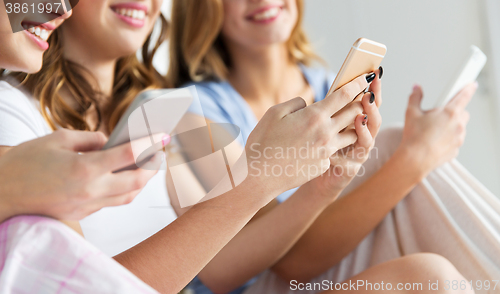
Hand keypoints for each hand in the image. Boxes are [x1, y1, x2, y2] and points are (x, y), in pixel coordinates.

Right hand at [0, 129, 165, 221]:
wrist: (1, 192)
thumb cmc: (26, 161)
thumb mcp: (58, 139)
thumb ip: (91, 139)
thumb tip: (111, 141)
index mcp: (85, 168)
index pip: (129, 154)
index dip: (150, 142)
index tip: (163, 135)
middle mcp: (90, 190)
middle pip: (137, 181)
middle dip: (154, 166)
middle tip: (160, 152)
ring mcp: (87, 205)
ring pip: (129, 196)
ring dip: (143, 181)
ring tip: (147, 165)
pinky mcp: (83, 213)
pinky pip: (113, 202)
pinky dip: (125, 190)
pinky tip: (125, 177)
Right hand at [244, 73, 372, 198]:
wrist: (259, 176)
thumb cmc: (263, 142)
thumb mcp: (274, 113)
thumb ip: (295, 104)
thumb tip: (307, 105)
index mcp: (314, 116)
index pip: (344, 95)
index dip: (358, 83)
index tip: (366, 77)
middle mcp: (325, 133)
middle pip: (354, 113)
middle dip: (360, 103)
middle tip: (361, 98)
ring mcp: (327, 151)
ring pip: (351, 134)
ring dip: (351, 126)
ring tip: (344, 122)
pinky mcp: (324, 165)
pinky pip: (333, 151)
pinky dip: (330, 146)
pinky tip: (317, 147)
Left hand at [306, 69, 382, 200]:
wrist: (314, 176)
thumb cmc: (320, 146)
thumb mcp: (326, 124)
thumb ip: (334, 110)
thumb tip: (336, 88)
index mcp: (358, 123)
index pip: (370, 103)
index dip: (374, 89)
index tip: (375, 73)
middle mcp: (363, 137)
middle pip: (374, 119)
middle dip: (373, 106)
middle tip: (368, 94)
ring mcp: (359, 154)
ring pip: (368, 139)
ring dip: (364, 127)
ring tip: (359, 117)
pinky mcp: (350, 169)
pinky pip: (351, 160)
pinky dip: (342, 154)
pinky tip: (334, 148)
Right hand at [397, 83, 476, 176]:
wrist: (415, 159)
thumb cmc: (414, 137)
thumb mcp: (411, 113)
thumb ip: (415, 97)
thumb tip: (417, 89)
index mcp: (450, 112)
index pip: (464, 96)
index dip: (469, 89)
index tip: (472, 85)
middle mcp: (458, 125)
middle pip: (462, 113)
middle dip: (453, 112)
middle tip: (438, 115)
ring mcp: (459, 139)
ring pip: (460, 128)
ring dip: (451, 126)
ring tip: (433, 131)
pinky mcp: (456, 150)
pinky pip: (455, 141)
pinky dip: (448, 139)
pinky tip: (434, 141)